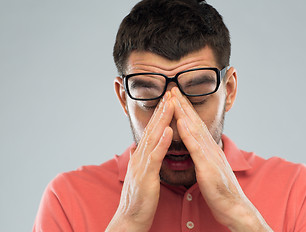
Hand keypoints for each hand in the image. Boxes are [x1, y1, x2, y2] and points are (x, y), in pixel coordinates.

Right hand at [106, 92, 173, 231]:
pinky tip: (169, 130)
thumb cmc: (139, 198)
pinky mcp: (146, 176)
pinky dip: (162, 142)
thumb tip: (138, 149)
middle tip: (170, 92)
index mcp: (141, 156)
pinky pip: (155, 156)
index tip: (169, 99)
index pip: (152, 130)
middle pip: (152, 128)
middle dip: (162, 109)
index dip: (160, 114)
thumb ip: (140, 160)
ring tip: (170, 103)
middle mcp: (140, 156)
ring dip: (162, 119)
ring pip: (153, 137)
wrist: (130, 219)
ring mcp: (141, 165)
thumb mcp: (140, 174)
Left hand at [171, 87, 271, 231]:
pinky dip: (188, 133)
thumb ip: (204, 156)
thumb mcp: (210, 169)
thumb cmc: (221, 191)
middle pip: (195, 121)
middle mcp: (210, 147)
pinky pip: (196, 148)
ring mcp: (210, 155)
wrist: (234, 207)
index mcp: (209, 148)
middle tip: (172, 88)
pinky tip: (180, 122)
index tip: (175, 97)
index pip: (195, 124)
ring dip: (183, 112)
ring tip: (174, 97)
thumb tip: (197, 148)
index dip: (185, 109)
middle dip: (182, 103)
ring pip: (195, 129)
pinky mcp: (208, 167)